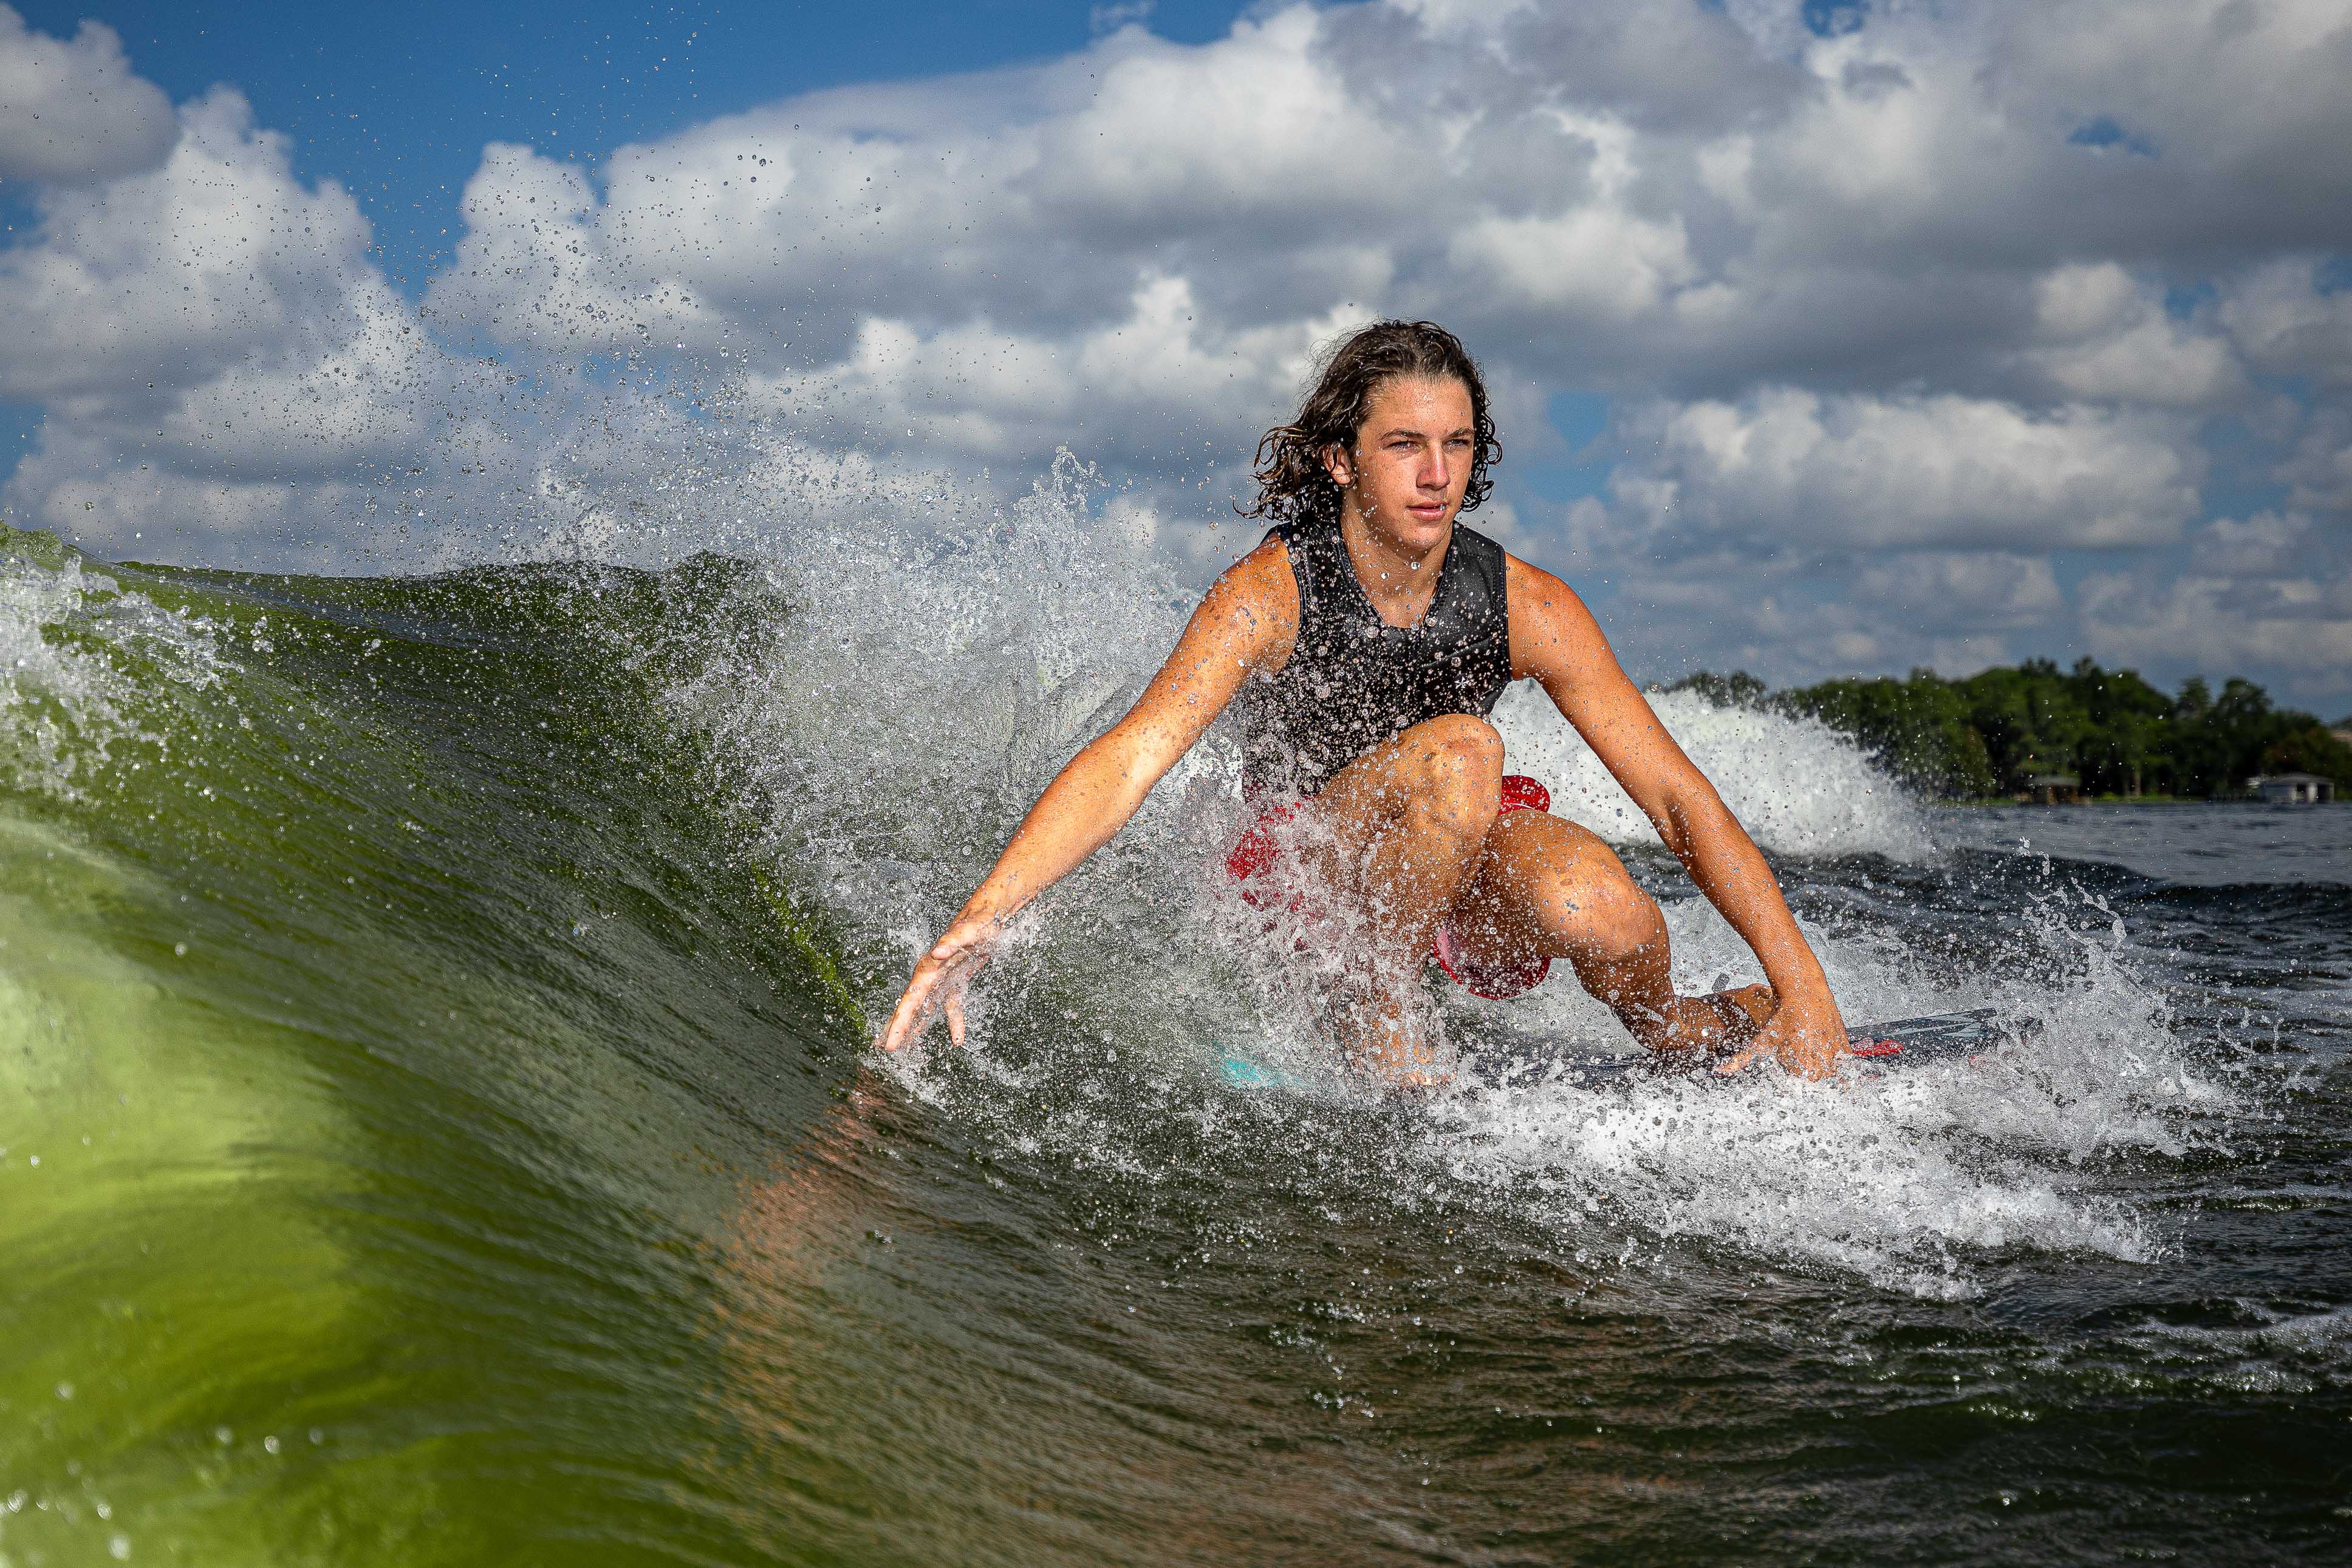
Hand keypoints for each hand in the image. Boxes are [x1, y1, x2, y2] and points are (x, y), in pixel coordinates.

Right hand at [877, 915, 1001, 1052]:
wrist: (988, 915)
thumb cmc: (979, 922)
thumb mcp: (970, 931)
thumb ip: (953, 941)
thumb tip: (936, 952)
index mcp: (929, 968)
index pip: (909, 1000)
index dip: (899, 1023)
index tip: (890, 1043)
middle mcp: (931, 975)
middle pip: (911, 1007)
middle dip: (899, 1029)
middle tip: (887, 1050)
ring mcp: (942, 980)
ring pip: (926, 1009)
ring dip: (917, 1028)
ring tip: (905, 1048)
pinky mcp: (956, 982)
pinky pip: (952, 1006)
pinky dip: (955, 1022)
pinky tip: (957, 1039)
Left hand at [1715, 993, 1846, 1079]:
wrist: (1804, 994)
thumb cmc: (1782, 1018)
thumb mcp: (1760, 1041)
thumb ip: (1741, 1059)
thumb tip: (1719, 1071)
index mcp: (1802, 1067)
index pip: (1801, 1088)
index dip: (1794, 1081)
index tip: (1790, 1073)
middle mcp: (1821, 1064)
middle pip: (1817, 1084)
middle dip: (1809, 1079)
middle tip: (1800, 1066)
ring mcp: (1835, 1055)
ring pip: (1833, 1077)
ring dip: (1825, 1075)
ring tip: (1814, 1064)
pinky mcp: (1844, 1046)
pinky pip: (1847, 1066)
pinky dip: (1843, 1069)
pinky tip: (1836, 1068)